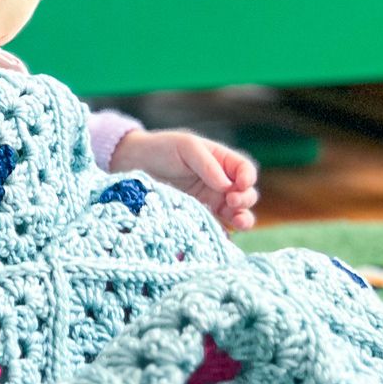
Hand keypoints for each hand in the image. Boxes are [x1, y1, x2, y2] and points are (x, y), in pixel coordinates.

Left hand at [111, 126, 258, 231]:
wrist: (133, 164)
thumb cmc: (161, 148)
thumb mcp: (186, 147)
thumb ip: (208, 164)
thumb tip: (226, 186)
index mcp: (222, 161)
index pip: (245, 170)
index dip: (248, 178)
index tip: (241, 184)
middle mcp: (220, 184)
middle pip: (246, 195)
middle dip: (245, 200)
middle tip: (231, 201)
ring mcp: (209, 202)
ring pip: (236, 214)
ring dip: (242, 220)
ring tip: (238, 223)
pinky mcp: (196, 218)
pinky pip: (215, 228)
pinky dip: (221, 234)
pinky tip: (221, 236)